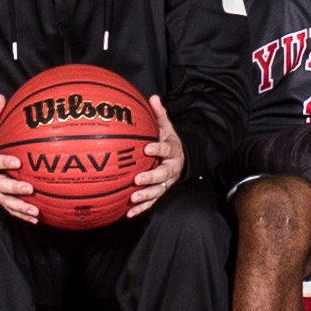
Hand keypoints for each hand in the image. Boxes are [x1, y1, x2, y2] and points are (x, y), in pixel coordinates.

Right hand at [0, 96, 39, 220]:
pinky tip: (35, 219)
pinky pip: (8, 208)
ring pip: (4, 201)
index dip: (3, 162)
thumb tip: (2, 96)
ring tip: (35, 211)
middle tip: (29, 188)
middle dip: (13, 188)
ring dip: (19, 207)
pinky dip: (21, 215)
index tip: (17, 162)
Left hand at [123, 95, 187, 216]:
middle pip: (163, 175)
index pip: (167, 149)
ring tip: (133, 198)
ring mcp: (166, 182)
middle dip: (151, 177)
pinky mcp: (160, 192)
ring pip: (158, 191)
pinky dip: (141, 208)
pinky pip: (151, 202)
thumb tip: (153, 96)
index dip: (158, 149)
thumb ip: (159, 114)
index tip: (147, 148)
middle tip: (137, 179)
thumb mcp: (167, 127)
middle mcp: (171, 168)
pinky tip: (128, 214)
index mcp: (173, 151)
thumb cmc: (168, 140)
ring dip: (146, 196)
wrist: (182, 158)